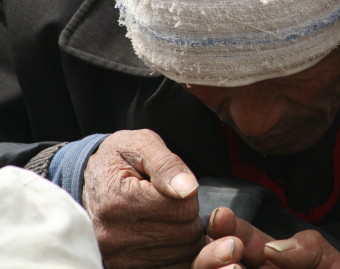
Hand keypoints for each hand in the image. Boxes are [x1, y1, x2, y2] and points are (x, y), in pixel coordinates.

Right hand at [82, 129, 203, 267]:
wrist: (87, 180)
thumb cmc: (119, 160)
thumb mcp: (141, 145)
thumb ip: (167, 164)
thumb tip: (188, 188)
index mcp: (118, 202)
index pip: (182, 207)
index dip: (187, 194)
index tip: (172, 186)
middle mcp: (113, 237)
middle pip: (186, 234)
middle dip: (188, 216)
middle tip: (168, 202)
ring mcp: (117, 259)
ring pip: (184, 255)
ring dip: (184, 236)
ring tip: (165, 217)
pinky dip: (179, 254)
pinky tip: (168, 235)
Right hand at [193, 207, 339, 268]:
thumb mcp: (333, 265)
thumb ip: (308, 250)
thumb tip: (272, 249)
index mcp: (267, 260)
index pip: (236, 238)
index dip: (225, 226)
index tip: (222, 217)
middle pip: (211, 265)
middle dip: (211, 254)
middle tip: (232, 248)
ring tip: (235, 267)